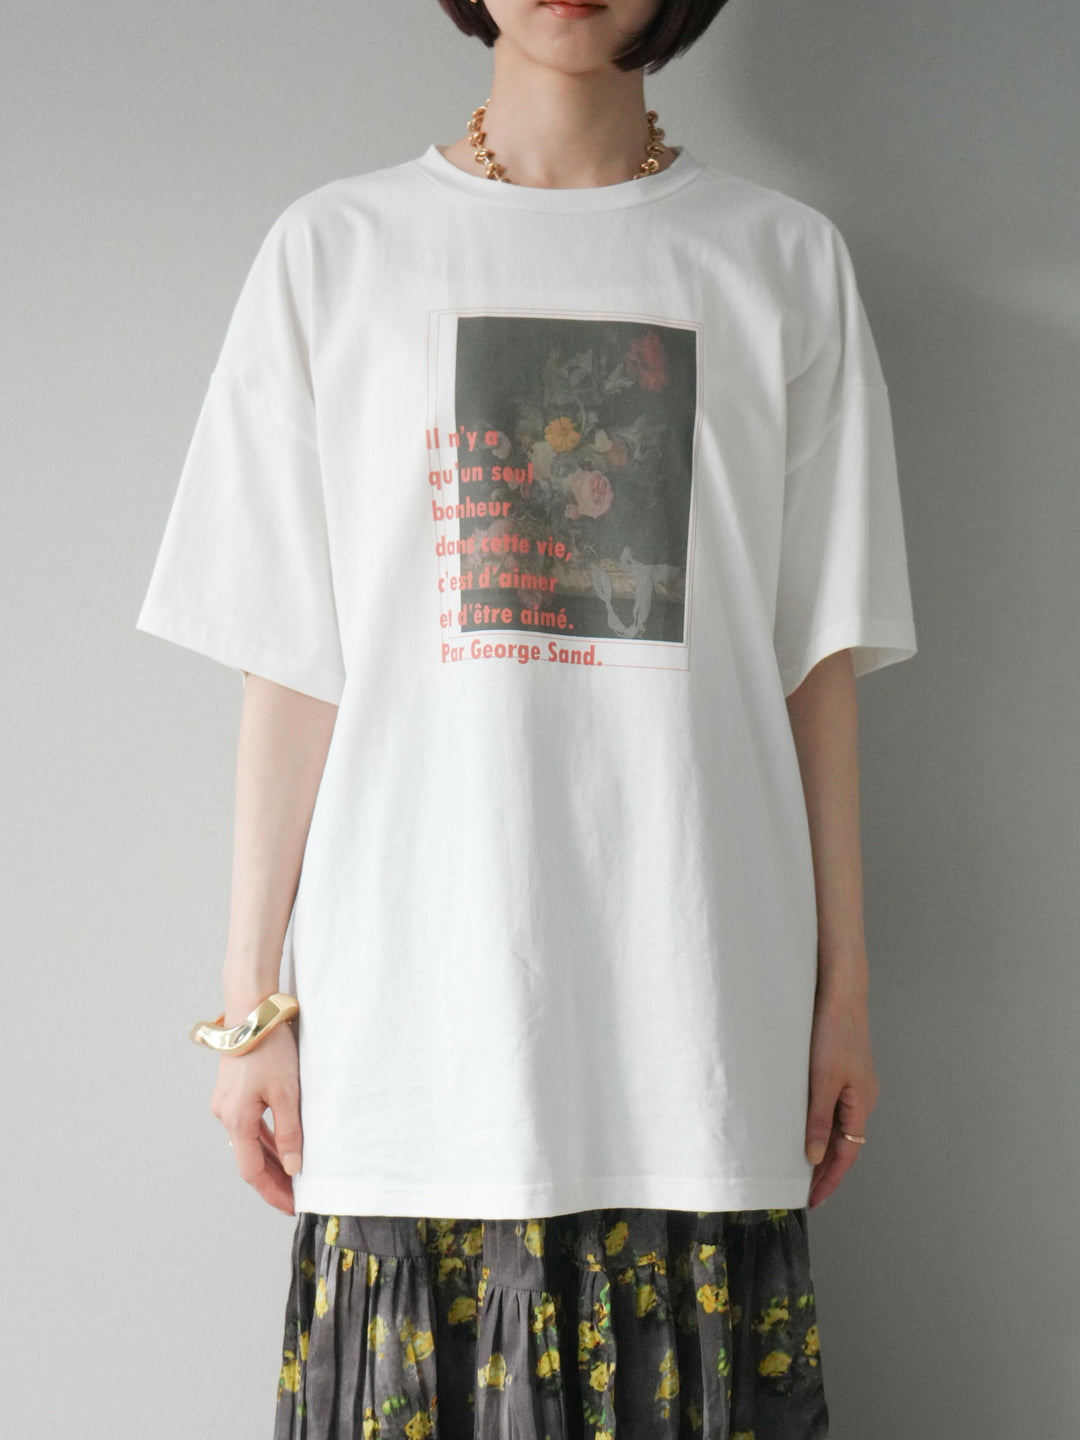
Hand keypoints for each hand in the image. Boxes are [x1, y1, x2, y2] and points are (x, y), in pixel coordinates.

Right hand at [209, 1019, 302, 1214]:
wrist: (252, 1011)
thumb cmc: (269, 1048)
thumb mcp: (287, 1093)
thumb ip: (290, 1132)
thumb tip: (293, 1167)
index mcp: (236, 1120)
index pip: (253, 1171)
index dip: (272, 1192)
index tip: (292, 1206)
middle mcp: (225, 1115)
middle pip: (249, 1159)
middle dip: (273, 1179)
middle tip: (296, 1196)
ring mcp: (226, 1103)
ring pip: (249, 1142)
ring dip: (270, 1159)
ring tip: (293, 1175)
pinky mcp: (232, 1091)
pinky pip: (249, 1124)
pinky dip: (265, 1138)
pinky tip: (281, 1144)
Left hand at [804, 982, 878, 1208]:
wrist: (839, 991)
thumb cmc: (833, 1032)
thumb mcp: (823, 1080)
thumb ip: (819, 1120)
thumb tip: (816, 1158)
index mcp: (862, 1103)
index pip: (846, 1155)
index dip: (830, 1180)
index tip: (812, 1200)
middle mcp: (862, 1097)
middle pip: (845, 1144)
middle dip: (825, 1169)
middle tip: (803, 1189)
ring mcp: (853, 1083)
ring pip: (838, 1125)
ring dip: (822, 1146)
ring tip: (799, 1165)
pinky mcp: (841, 1069)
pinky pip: (831, 1106)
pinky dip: (819, 1123)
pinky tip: (802, 1124)